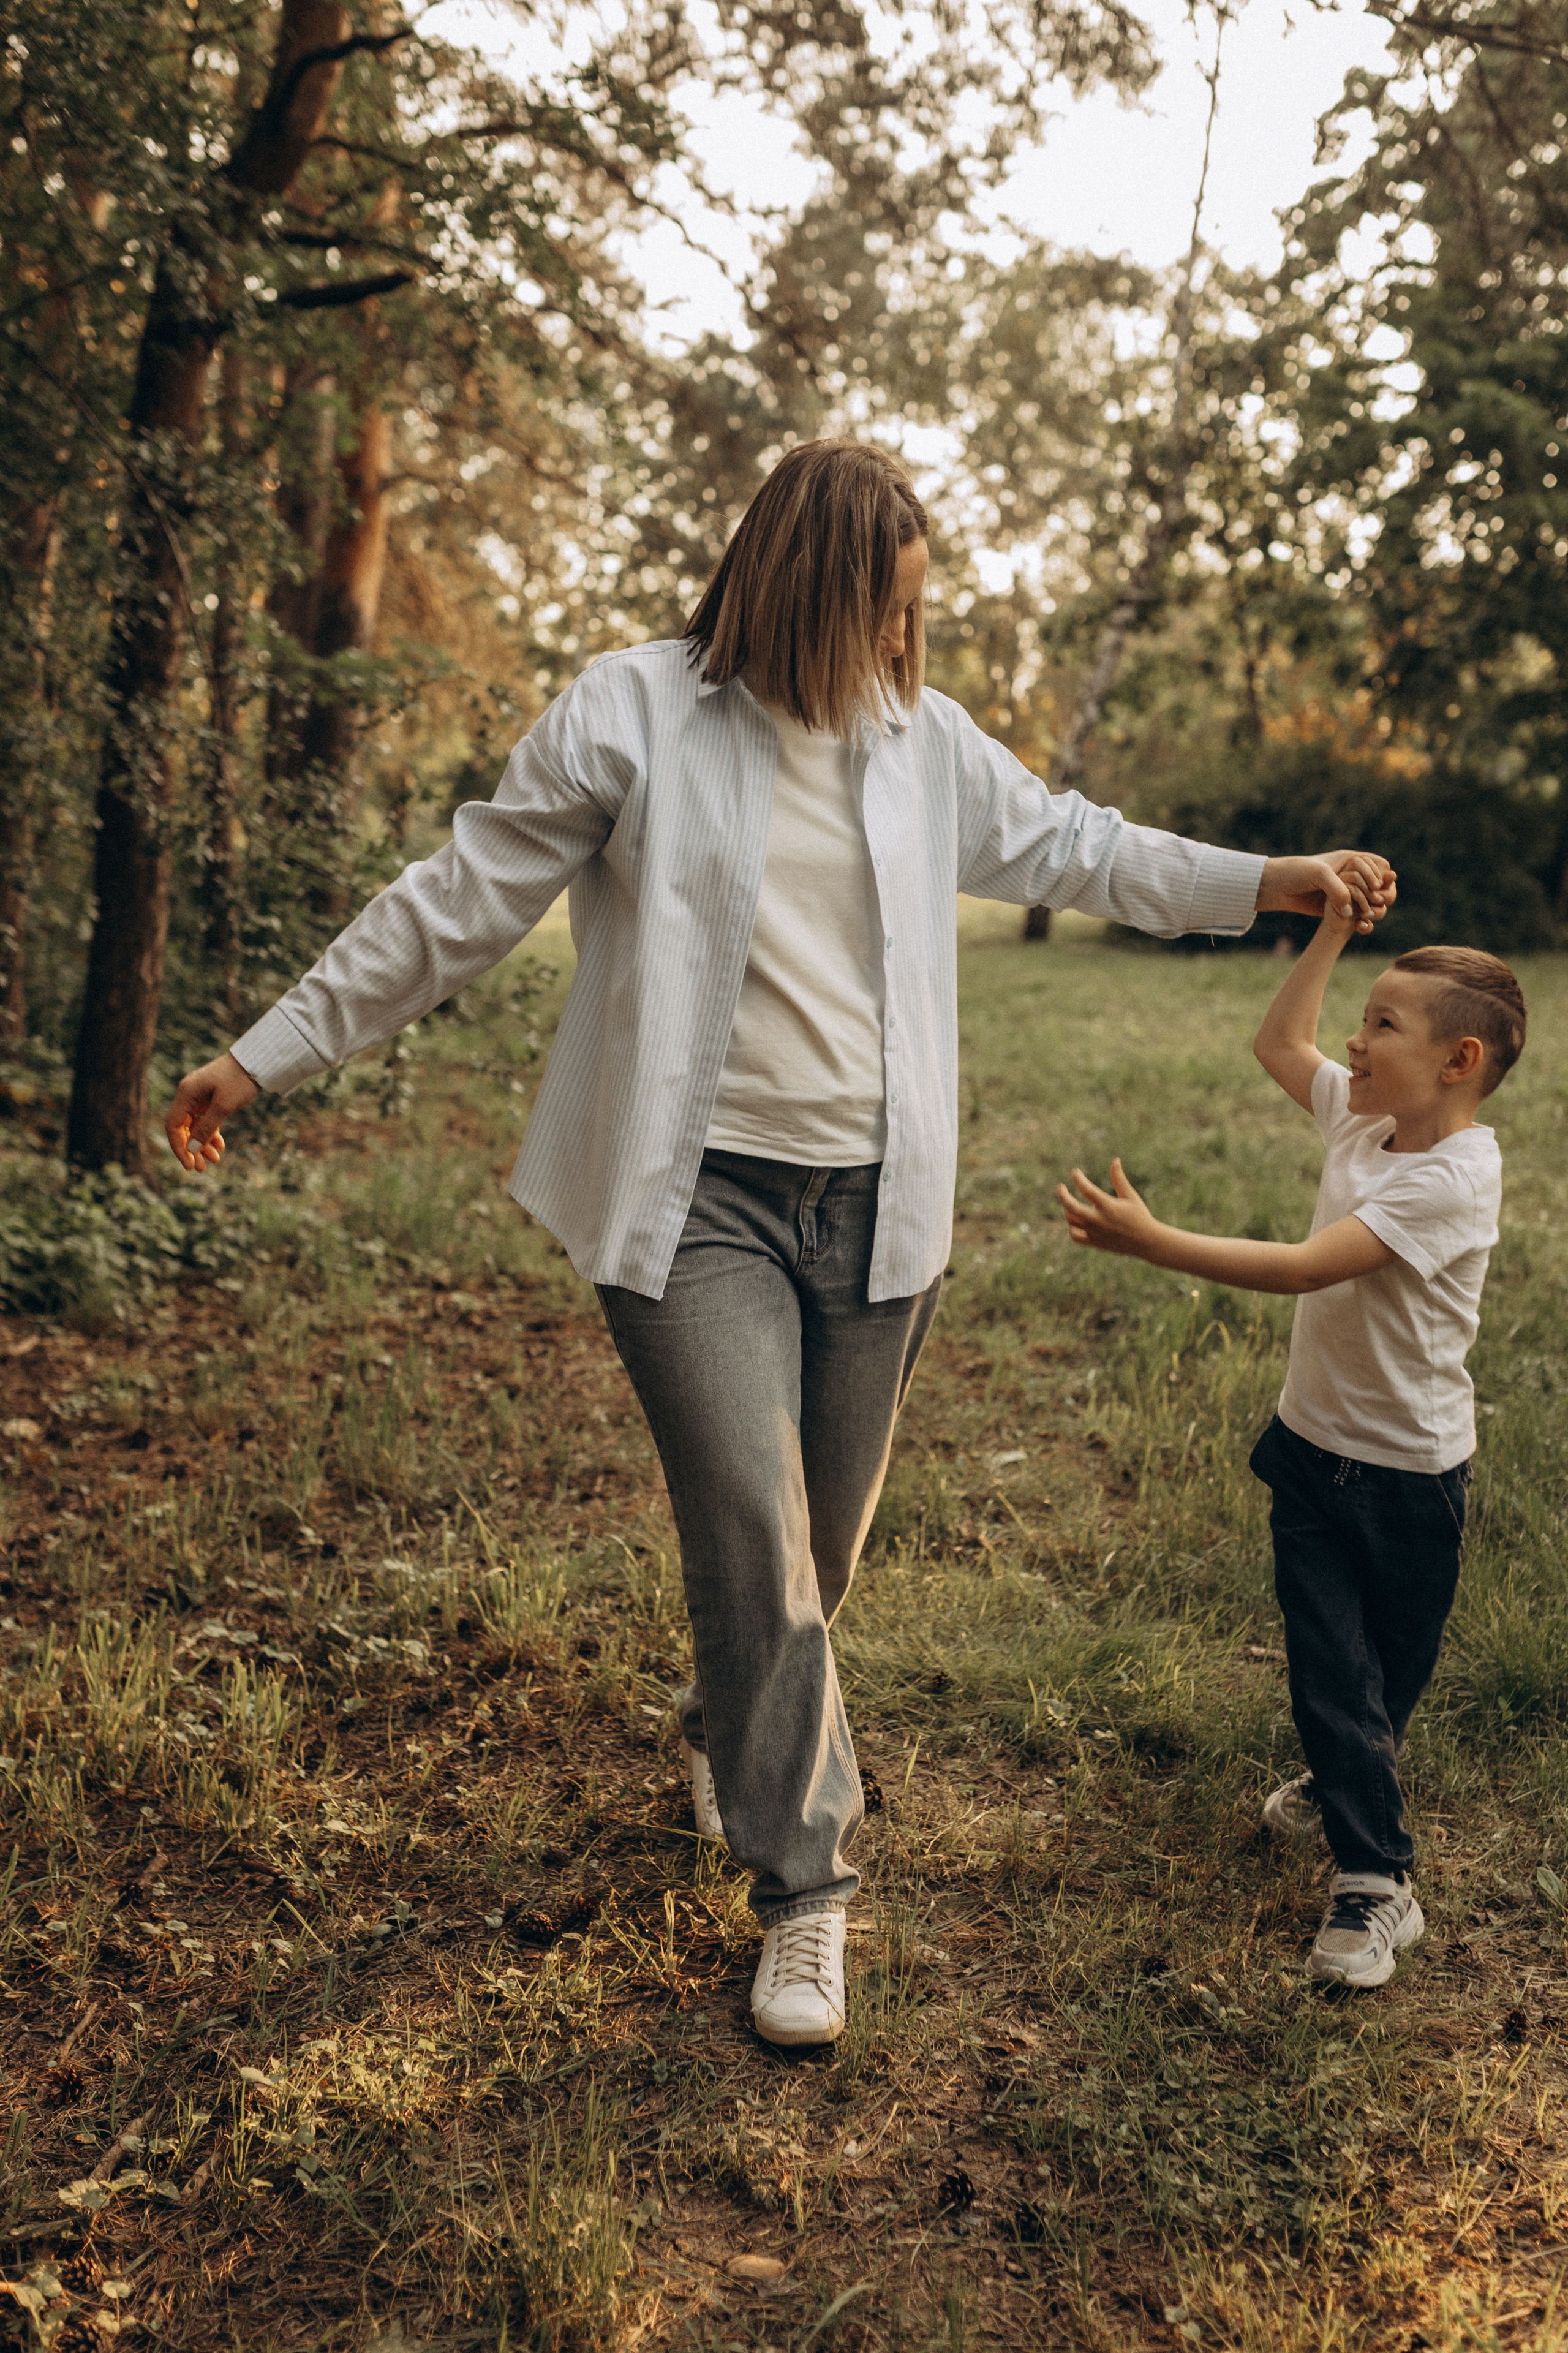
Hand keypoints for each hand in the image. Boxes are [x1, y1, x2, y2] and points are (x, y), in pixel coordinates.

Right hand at [165, 1051, 258, 1172]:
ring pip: (196, 1126)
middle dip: (191, 1149)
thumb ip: (206, 1128)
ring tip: (214, 1161)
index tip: (189, 1165)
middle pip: (183, 1128)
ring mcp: (200, 1096)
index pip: (173, 1126)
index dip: (179, 1148)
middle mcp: (189, 1094)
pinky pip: (207, 1119)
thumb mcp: (224, 1106)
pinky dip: (212, 1133)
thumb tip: (191, 1150)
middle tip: (202, 1169)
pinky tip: (220, 1146)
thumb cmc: (240, 1080)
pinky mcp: (211, 1098)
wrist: (257, 1061)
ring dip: (203, 1144)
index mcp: (186, 1093)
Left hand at [1057, 1159, 1160, 1258]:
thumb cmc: (1139, 1215)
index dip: (1079, 1179)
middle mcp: (1099, 1220)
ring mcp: (1095, 1233)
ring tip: (1070, 1202)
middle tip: (1060, 1187)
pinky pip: (1075, 1236)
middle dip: (1063, 1195)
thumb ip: (1119, 1179)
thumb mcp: (1130, 1196)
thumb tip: (1115, 1160)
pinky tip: (1075, 1219)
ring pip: (1071, 1221)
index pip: (1087, 1190)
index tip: (1075, 1172)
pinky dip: (1071, 1227)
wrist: (1146, 1242)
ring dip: (1067, 1210)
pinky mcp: (1095, 1243)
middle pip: (1072, 1207)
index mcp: (1109, 1206)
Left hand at [1257, 852, 1395, 933]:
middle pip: (1380, 885)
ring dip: (1374, 909)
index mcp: (1350, 859)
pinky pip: (1357, 914)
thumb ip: (1338, 890)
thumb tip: (1350, 912)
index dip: (1381, 876)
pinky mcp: (1338, 907)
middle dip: (1383, 894)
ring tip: (1366, 916)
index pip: (1379, 865)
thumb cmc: (1296, 873)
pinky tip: (1359, 926)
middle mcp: (1351, 874)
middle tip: (1377, 903)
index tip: (1376, 887)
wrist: (1275, 886)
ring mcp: (1346, 891)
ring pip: (1370, 901)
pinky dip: (1362, 920)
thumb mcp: (1319, 875)